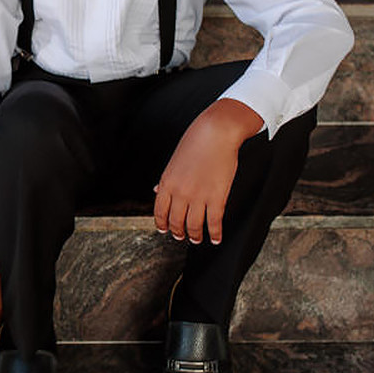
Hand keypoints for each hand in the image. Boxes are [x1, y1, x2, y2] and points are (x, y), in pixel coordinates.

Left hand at [153, 99, 262, 244]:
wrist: (216, 133)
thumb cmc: (195, 143)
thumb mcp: (174, 162)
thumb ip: (166, 180)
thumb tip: (156, 191)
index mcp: (167, 183)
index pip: (160, 211)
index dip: (162, 224)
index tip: (165, 230)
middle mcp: (180, 193)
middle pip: (176, 222)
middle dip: (178, 232)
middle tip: (182, 237)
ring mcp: (198, 197)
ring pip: (194, 226)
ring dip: (195, 236)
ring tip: (198, 239)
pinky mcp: (217, 198)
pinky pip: (214, 222)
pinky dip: (214, 234)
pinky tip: (215, 238)